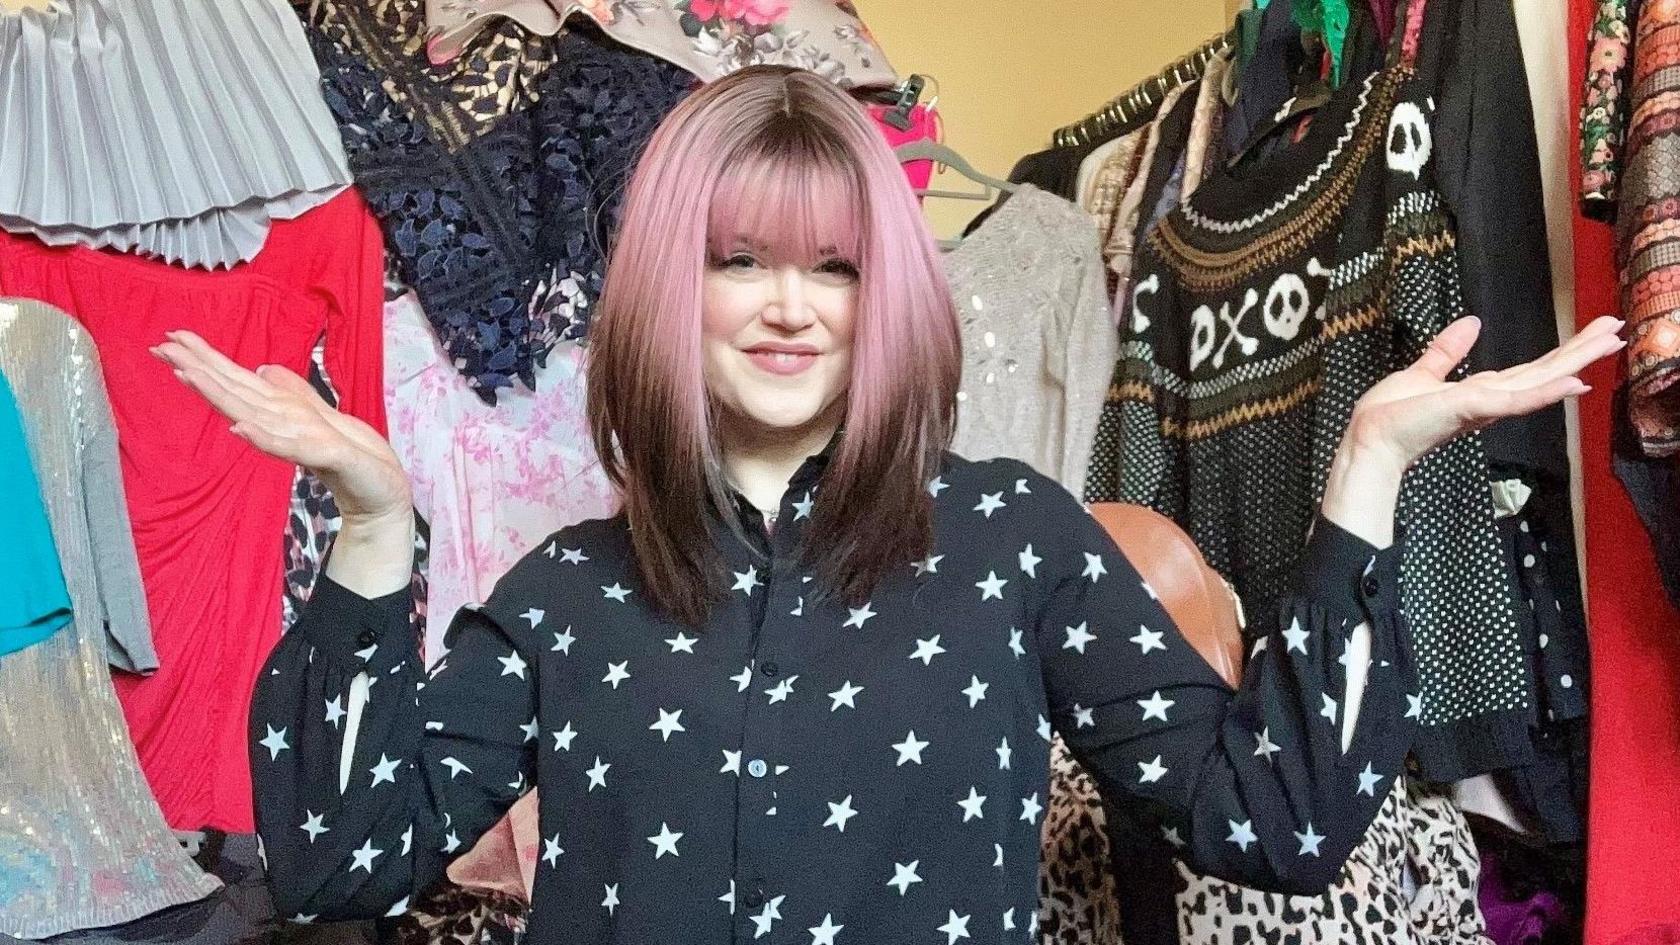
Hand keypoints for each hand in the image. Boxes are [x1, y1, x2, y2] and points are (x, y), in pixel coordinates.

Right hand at [152, 331, 411, 524]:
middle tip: (160, 347)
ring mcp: (296, 440)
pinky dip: (261, 437)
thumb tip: (262, 369)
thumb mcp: (322, 413)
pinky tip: (239, 427)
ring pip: (248, 413)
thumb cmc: (352, 456)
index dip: (206, 359)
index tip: (173, 337)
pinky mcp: (321, 456)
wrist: (381, 490)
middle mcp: (279, 423)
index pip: (236, 380)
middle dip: (198, 370)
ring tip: (185, 373)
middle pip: (232, 392)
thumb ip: (291, 392)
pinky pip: (285, 446)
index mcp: (280, 410)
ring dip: (217, 395)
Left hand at [1317, 315, 1623, 549]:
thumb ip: (1448, 352)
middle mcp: (1489, 400)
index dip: (1562, 353)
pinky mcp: (1472, 409)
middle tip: (1617, 328)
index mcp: (1480, 392)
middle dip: (1581, 350)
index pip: (1529, 370)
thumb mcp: (1422, 374)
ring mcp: (1484, 406)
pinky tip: (1574, 382)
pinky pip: (1516, 401)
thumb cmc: (1390, 418)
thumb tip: (1471, 323)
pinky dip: (1545, 393)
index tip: (1591, 334)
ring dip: (1576, 361)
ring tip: (1610, 342)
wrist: (1370, 443)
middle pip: (1543, 372)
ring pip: (1539, 381)